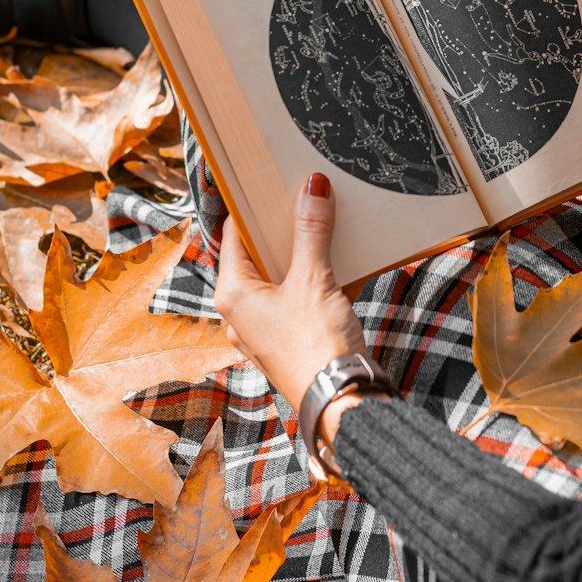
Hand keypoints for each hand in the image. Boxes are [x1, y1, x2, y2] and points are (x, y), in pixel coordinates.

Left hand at [213, 173, 367, 412]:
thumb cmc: (316, 345)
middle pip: (260, 255)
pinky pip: (302, 298)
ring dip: (306, 253)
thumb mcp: (314, 279)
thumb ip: (312, 230)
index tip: (269, 179)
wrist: (342, 403)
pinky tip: (348, 262)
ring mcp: (267, 328)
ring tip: (328, 223)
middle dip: (284, 227)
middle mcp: (243, 312)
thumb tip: (312, 186)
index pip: (235, 235)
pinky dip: (321, 279)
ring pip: (284, 277)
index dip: (252, 205)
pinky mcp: (293, 339)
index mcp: (233, 293)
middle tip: (304, 195)